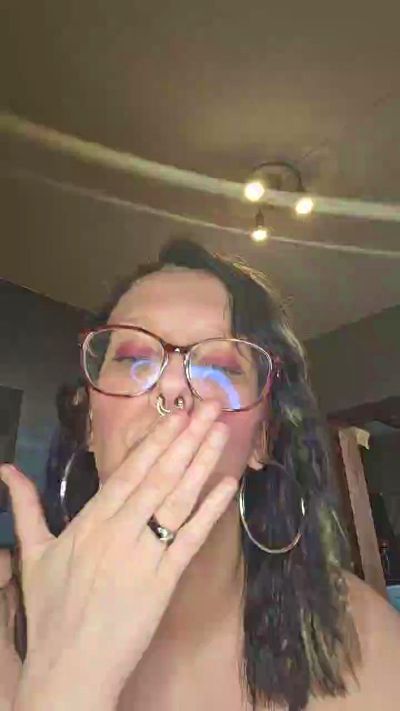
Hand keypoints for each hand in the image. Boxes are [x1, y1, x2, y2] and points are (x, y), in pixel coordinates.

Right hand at [1, 401, 236, 708]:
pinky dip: (210, 511)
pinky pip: (191, 540)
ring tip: (221, 433)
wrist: (68, 669)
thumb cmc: (51, 612)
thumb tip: (6, 469)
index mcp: (90, 522)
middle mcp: (119, 531)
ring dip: (202, 464)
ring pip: (177, 501)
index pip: (128, 472)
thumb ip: (26, 506)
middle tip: (210, 407)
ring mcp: (144, 556)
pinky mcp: (164, 583)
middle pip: (159, 477)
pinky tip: (227, 486)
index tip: (177, 415)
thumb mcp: (33, 554)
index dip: (155, 441)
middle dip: (186, 439)